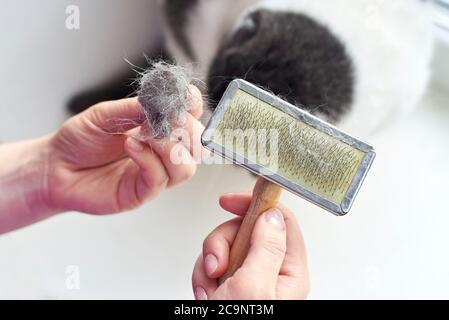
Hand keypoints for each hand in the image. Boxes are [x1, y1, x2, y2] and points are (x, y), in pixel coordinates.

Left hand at [43, 86, 203, 214]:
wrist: (56, 166)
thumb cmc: (80, 140)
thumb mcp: (106, 115)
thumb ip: (134, 109)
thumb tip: (160, 103)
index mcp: (159, 128)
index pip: (192, 116)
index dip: (193, 105)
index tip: (185, 97)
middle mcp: (162, 152)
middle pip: (197, 145)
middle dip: (187, 130)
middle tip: (166, 120)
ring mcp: (155, 173)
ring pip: (187, 167)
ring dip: (170, 148)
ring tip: (144, 135)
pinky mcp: (142, 192)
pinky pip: (160, 179)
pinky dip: (149, 159)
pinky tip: (130, 147)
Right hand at [192, 193, 308, 299]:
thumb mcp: (254, 287)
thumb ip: (266, 247)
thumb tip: (270, 214)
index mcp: (289, 273)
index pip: (281, 220)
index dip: (256, 205)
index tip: (231, 201)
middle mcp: (271, 273)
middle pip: (246, 230)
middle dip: (223, 243)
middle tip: (218, 264)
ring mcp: (249, 279)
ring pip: (226, 246)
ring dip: (210, 263)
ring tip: (211, 286)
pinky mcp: (230, 285)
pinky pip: (212, 263)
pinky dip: (203, 276)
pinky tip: (206, 293)